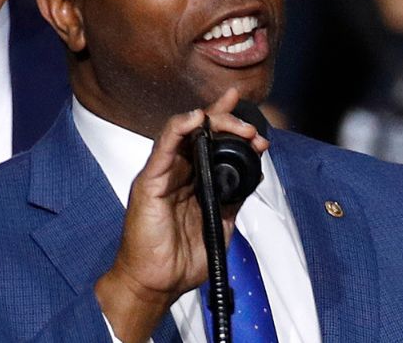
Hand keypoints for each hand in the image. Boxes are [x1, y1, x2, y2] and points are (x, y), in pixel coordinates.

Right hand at [95, 88, 267, 342]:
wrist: (157, 282)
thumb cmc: (181, 259)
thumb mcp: (219, 225)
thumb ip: (232, 200)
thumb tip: (252, 176)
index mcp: (191, 180)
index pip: (210, 142)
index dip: (229, 123)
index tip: (254, 119)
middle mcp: (176, 172)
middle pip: (200, 132)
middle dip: (229, 122)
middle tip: (252, 132)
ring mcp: (162, 174)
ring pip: (184, 132)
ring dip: (212, 122)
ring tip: (237, 124)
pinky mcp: (149, 181)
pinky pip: (164, 147)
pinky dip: (179, 128)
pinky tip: (196, 119)